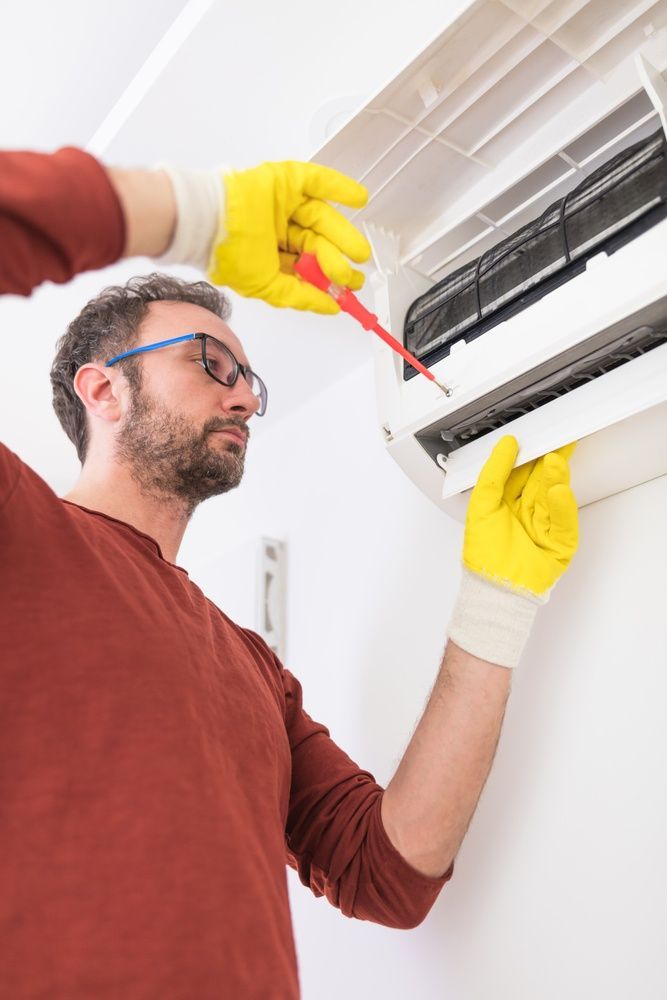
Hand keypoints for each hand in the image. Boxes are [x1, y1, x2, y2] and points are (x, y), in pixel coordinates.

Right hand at [208, 161, 370, 313]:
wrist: (208, 221)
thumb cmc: (225, 251)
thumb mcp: (267, 286)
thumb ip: (300, 296)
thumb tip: (330, 306)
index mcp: (273, 252)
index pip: (307, 264)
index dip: (328, 277)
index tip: (346, 290)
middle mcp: (280, 227)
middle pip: (317, 241)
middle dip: (336, 259)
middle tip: (350, 274)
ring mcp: (283, 202)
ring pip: (321, 217)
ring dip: (343, 234)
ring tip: (358, 252)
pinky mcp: (285, 180)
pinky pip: (319, 182)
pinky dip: (341, 189)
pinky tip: (358, 199)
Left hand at [464, 435, 577, 596]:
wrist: (493, 589)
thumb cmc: (483, 554)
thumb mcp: (481, 504)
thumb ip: (493, 473)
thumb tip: (506, 444)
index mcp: (507, 503)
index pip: (522, 473)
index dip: (530, 456)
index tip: (538, 437)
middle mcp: (527, 512)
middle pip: (541, 482)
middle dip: (548, 462)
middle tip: (556, 441)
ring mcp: (545, 526)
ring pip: (553, 497)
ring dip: (555, 479)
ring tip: (555, 461)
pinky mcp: (560, 543)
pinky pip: (563, 522)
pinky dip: (562, 507)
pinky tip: (559, 491)